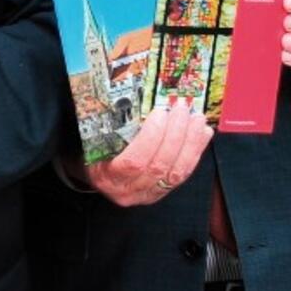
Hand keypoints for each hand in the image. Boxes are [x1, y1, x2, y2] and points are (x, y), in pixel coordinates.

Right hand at [82, 101, 212, 206]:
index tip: (160, 113)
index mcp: (107, 176)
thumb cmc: (89, 152)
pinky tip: (202, 134)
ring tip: (197, 119)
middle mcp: (129, 191)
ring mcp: (148, 194)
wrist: (92, 176)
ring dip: (190, 143)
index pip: (134, 162)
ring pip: (176, 173)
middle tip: (182, 109)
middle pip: (160, 166)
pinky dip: (195, 152)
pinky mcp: (162, 193)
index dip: (151, 138)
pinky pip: (183, 175)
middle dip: (176, 135)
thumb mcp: (90, 139)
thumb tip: (132, 96)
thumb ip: (109, 126)